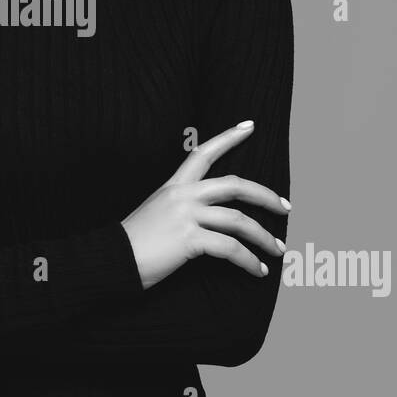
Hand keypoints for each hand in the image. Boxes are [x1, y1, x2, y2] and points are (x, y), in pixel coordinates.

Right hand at [120, 121, 290, 289]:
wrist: (111, 261)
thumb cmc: (133, 243)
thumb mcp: (156, 213)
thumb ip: (180, 207)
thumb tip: (208, 218)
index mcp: (173, 186)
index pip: (203, 152)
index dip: (229, 137)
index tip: (250, 125)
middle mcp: (182, 195)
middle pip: (236, 185)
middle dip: (266, 196)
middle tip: (285, 207)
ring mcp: (186, 216)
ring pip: (239, 220)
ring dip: (264, 237)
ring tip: (277, 250)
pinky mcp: (190, 239)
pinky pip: (231, 248)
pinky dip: (249, 261)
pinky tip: (257, 271)